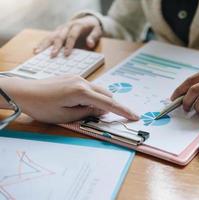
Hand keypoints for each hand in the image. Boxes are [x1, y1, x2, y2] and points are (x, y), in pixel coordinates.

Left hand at [0, 75, 138, 123]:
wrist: (23, 92)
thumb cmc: (42, 107)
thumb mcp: (66, 116)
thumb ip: (87, 113)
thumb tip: (101, 111)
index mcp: (82, 92)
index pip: (109, 103)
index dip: (123, 111)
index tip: (135, 117)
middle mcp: (83, 82)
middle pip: (107, 94)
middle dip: (110, 107)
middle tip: (99, 118)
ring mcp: (78, 78)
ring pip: (99, 90)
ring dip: (100, 101)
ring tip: (86, 111)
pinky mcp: (73, 77)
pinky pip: (90, 87)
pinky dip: (92, 96)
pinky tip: (80, 103)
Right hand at [34, 15, 101, 56]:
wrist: (87, 20)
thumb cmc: (92, 28)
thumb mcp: (97, 31)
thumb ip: (93, 37)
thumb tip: (90, 44)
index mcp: (77, 26)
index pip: (72, 35)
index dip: (69, 45)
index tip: (66, 54)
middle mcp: (67, 26)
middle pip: (59, 36)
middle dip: (55, 46)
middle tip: (52, 55)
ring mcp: (60, 29)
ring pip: (51, 36)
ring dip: (44, 44)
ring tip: (37, 53)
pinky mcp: (56, 32)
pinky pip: (48, 37)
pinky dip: (41, 43)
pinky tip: (35, 50)